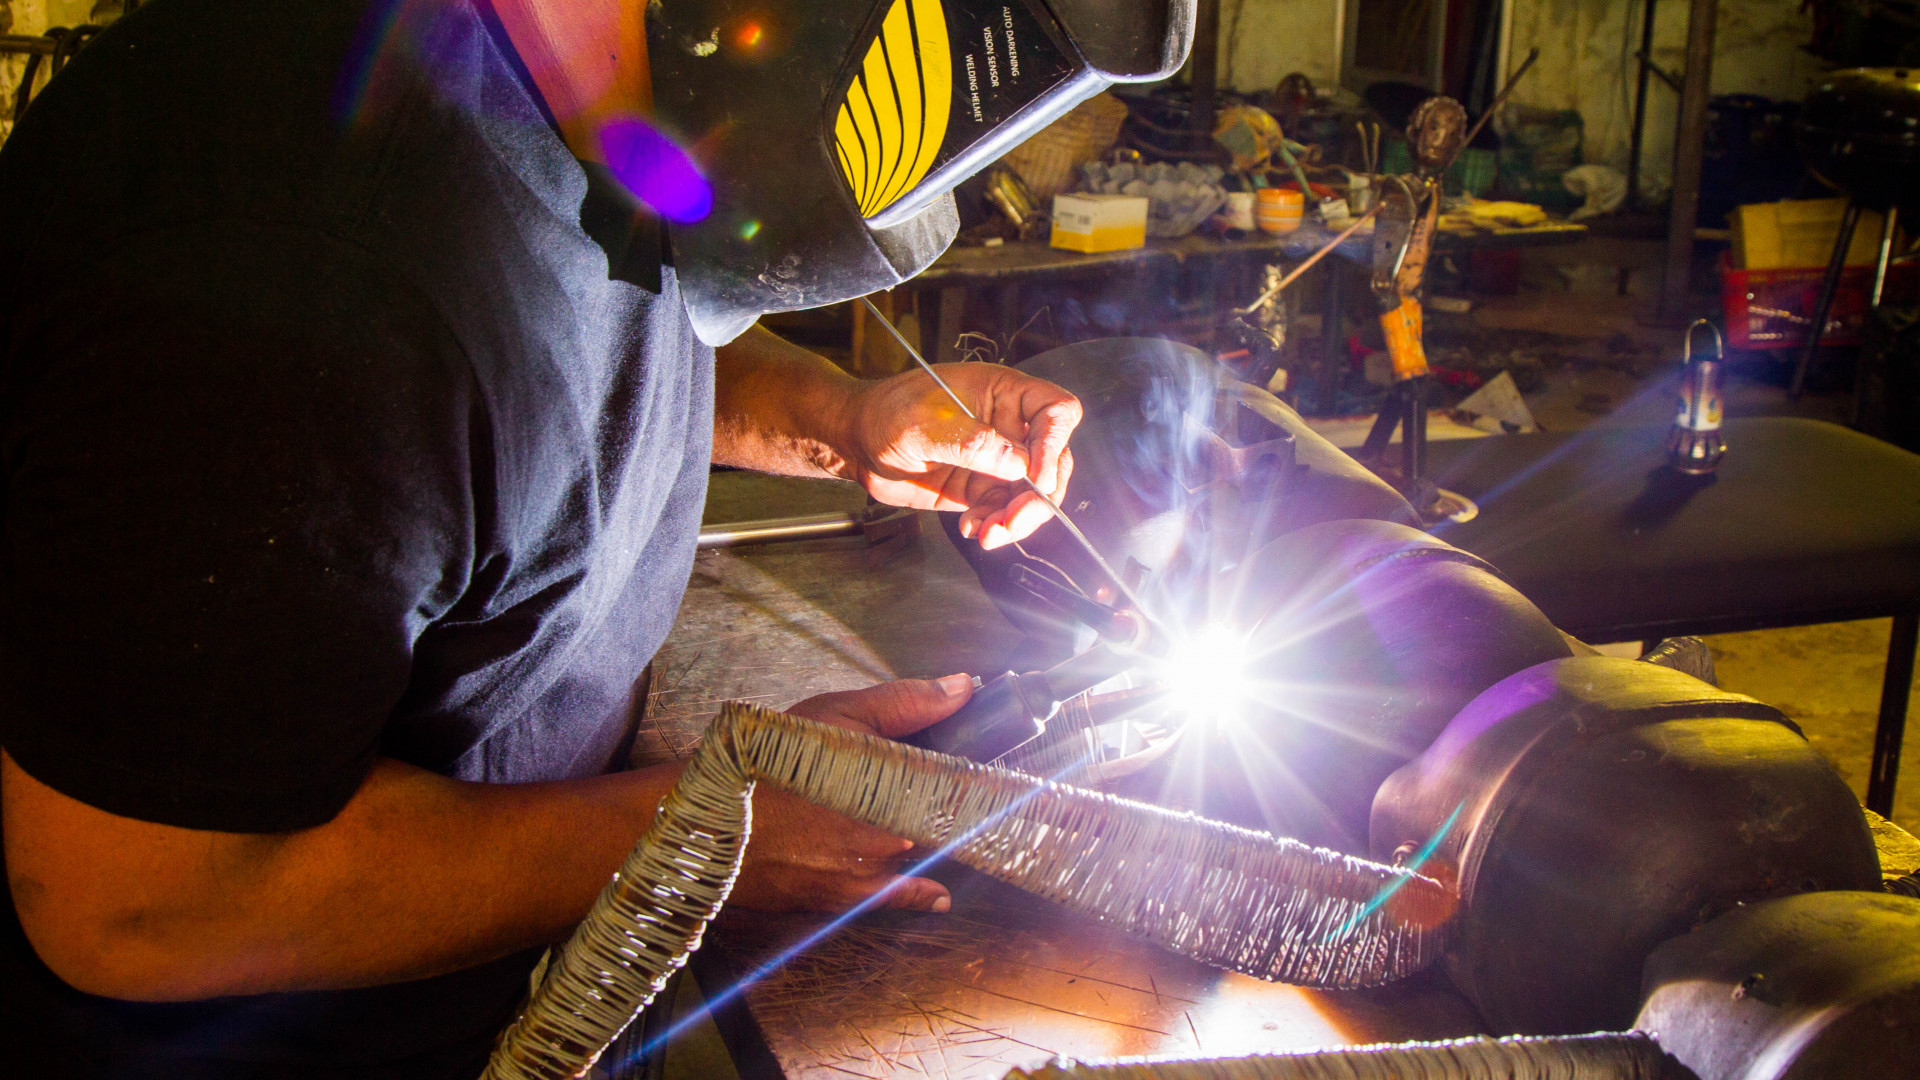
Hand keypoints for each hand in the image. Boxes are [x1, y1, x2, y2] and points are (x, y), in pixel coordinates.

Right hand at [725, 675, 974, 913]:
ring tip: (932, 826)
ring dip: (927, 841)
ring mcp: (874, 865)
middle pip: (942, 817)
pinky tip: (937, 896)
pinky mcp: (848, 895)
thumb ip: (906, 702)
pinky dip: (921, 896)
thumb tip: (964, 686)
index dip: (983, 775)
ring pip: (920, 852)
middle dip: (948, 806)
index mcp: (898, 778)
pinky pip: (900, 898)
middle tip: (964, 797)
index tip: (1004, 776)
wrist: (712, 820)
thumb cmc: (770, 760)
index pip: (962, 779)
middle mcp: (895, 827)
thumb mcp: (835, 714)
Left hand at [841, 363, 1080, 549]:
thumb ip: (971, 442)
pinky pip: (1003, 512)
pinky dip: (995, 526)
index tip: (1035, 476)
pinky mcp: (980, 488)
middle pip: (1053, 461)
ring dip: (1017, 520)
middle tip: (1013, 520)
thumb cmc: (884, 413)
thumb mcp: (923, 423)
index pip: (1056, 411)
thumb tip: (1019, 463)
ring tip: (989, 533)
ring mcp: (995, 460)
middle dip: (1039, 497)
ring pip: (1031, 495)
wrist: (856, 442)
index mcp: (1003, 394)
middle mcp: (1007, 427)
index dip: (1056, 443)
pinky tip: (973, 529)